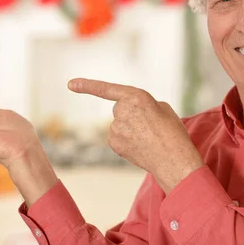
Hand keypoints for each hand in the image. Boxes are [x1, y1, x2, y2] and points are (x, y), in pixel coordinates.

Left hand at [68, 79, 203, 192]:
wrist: (173, 160)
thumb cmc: (172, 132)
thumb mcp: (162, 108)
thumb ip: (143, 103)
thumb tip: (132, 111)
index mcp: (136, 97)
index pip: (107, 89)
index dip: (87, 86)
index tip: (70, 84)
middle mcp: (122, 111)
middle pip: (119, 108)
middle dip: (130, 114)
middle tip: (150, 125)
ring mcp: (116, 128)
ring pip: (119, 124)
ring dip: (130, 128)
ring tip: (148, 137)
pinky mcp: (114, 143)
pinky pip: (117, 137)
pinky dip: (126, 140)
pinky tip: (140, 146)